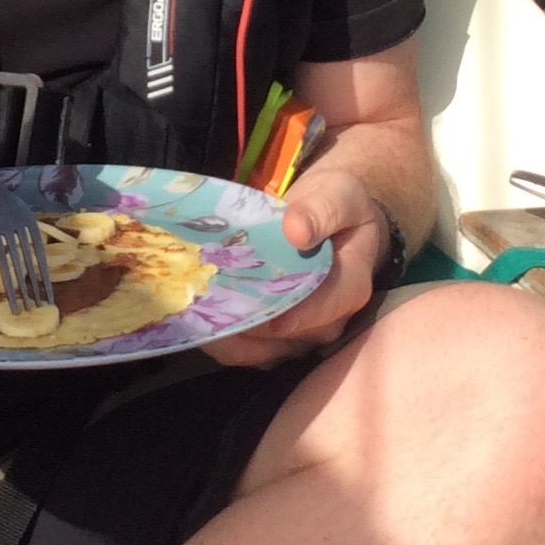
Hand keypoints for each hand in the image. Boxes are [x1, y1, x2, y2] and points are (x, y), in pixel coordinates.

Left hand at [208, 166, 388, 365]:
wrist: (329, 218)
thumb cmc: (336, 204)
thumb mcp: (337, 193)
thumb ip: (322, 210)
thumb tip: (296, 231)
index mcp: (350, 287)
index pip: (323, 308)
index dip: (291, 312)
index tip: (257, 303)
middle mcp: (328, 322)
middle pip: (285, 337)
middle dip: (247, 321)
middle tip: (208, 299)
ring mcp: (299, 335)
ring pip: (260, 350)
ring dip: (227, 334)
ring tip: (195, 308)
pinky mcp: (273, 340)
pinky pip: (245, 350)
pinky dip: (220, 337)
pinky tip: (196, 313)